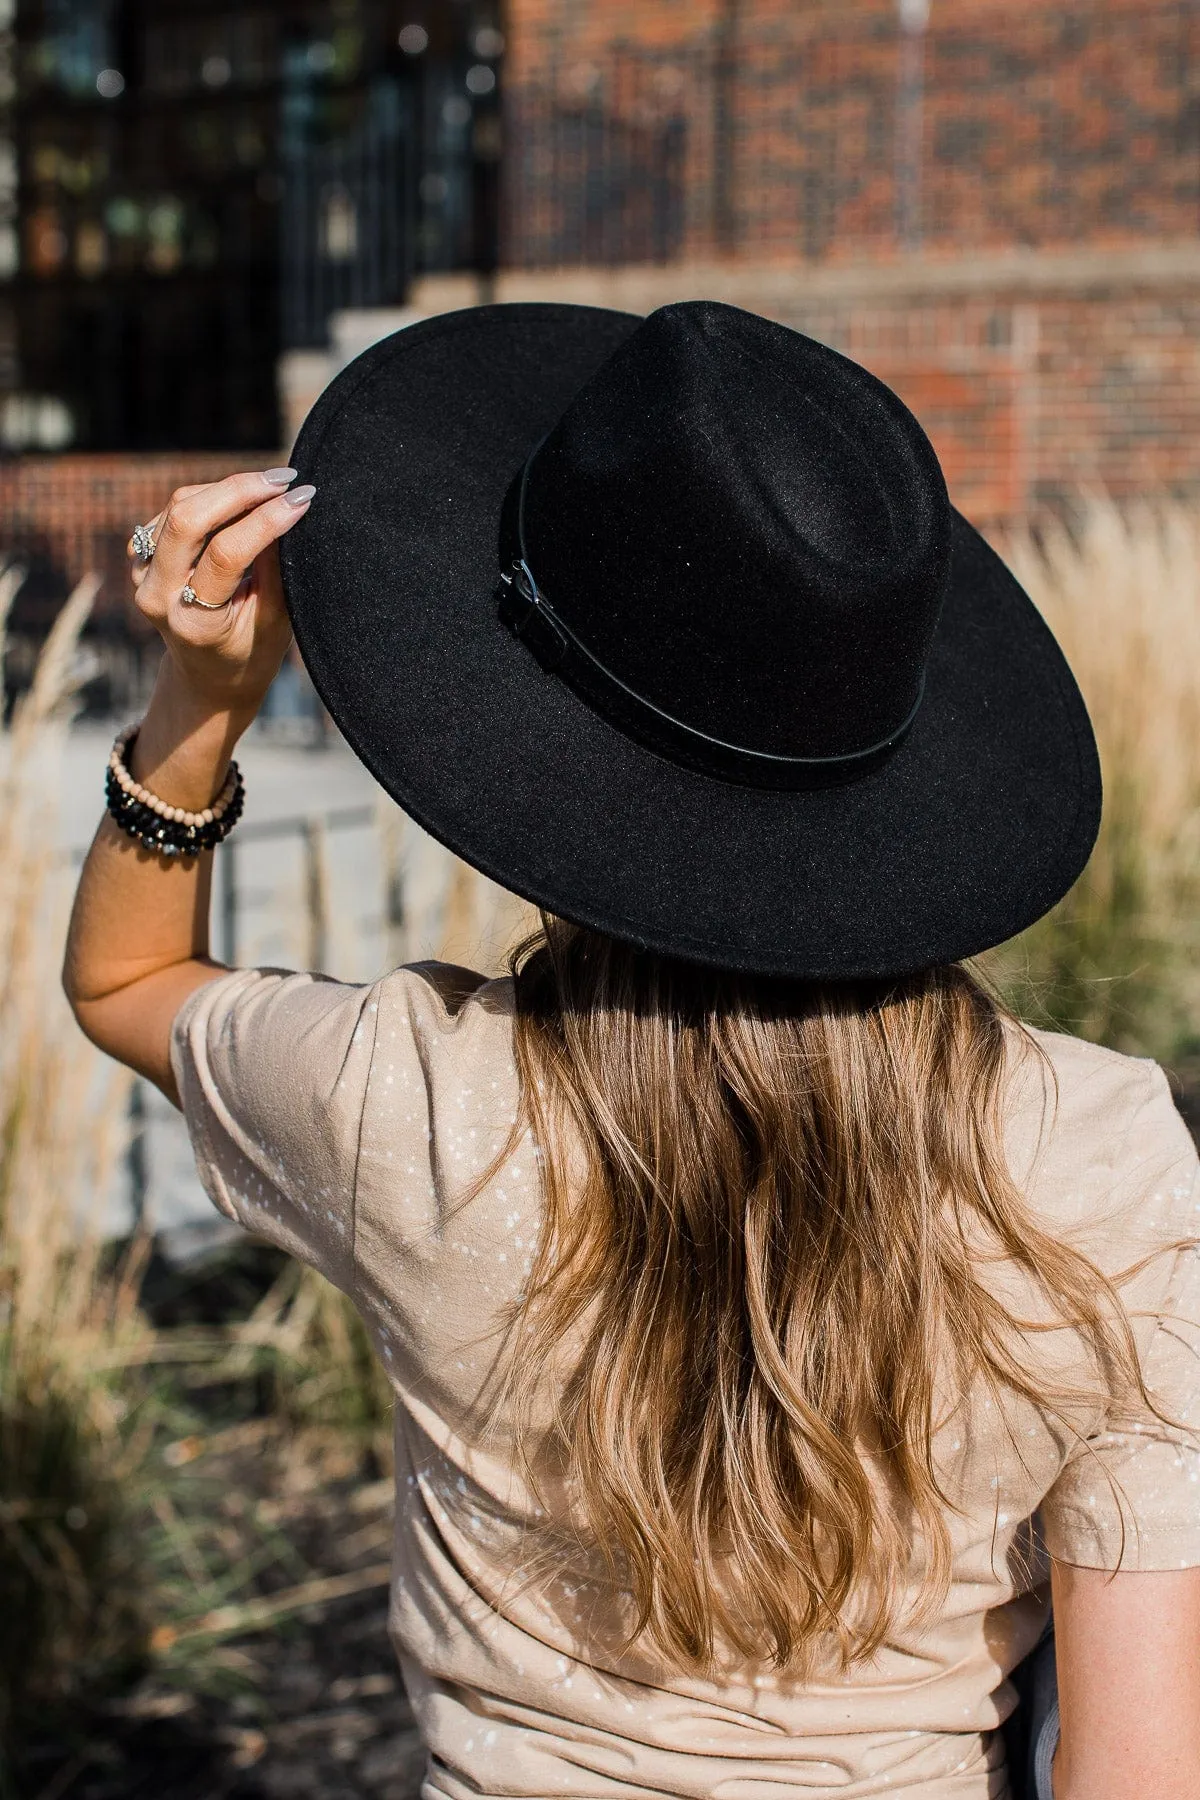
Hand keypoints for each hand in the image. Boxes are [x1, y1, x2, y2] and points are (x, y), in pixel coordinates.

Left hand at [130, 468, 314, 722]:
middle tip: (284, 479)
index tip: (303, 498)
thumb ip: (276, 567)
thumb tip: (287, 506)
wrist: (207, 675)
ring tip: (272, 488)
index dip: (267, 519)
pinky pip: (175, 510)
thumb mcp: (274, 620)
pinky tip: (243, 501)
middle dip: (240, 489)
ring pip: (181, 506)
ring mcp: (142, 573)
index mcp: (193, 623)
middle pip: (188, 518)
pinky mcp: (140, 556)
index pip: (226, 554)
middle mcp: (157, 595)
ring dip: (229, 489)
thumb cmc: (250, 652)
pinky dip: (212, 497)